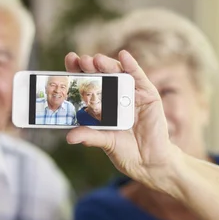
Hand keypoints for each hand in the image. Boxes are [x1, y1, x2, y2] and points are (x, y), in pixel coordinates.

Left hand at [64, 51, 178, 190]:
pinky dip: (132, 66)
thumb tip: (70, 137)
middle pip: (101, 76)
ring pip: (118, 73)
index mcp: (101, 105)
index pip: (87, 85)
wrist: (149, 163)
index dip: (78, 73)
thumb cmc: (126, 152)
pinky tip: (124, 56)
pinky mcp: (148, 95)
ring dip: (107, 64)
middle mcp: (115, 96)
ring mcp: (132, 94)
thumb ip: (90, 136)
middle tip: (82, 61)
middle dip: (90, 67)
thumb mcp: (106, 142)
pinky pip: (139, 78)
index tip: (69, 62)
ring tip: (97, 60)